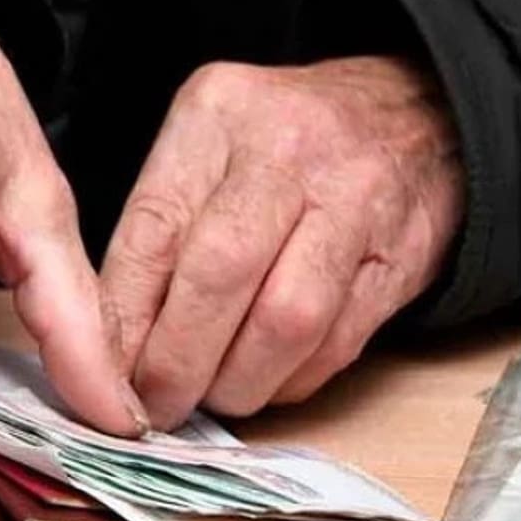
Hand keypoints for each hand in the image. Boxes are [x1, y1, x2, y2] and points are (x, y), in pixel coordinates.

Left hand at [101, 57, 464, 428]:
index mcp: (218, 114)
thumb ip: (157, 233)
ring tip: (210, 398)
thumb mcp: (203, 150)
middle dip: (177, 360)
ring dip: (236, 382)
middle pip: (220, 273)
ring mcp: (355, 202)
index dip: (122, 318)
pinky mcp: (400, 259)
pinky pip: (335, 344)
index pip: (153, 230)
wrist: (416, 117)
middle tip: (154, 405)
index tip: (104, 374)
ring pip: (285, 320)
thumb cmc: (282, 145)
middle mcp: (289, 150)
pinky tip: (264, 381)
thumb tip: (112, 347)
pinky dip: (288, 381)